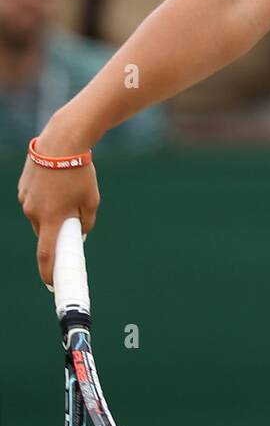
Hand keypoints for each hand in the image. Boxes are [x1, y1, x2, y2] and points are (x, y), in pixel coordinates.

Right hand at [18, 118, 100, 286]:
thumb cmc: (80, 171)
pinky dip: (44, 200)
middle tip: (71, 220)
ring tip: (65, 192)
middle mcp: (33, 212)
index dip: (48, 273)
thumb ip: (87, 222)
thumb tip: (80, 235)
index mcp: (51, 218)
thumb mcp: (91, 199)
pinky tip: (55, 184)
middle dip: (56, 231)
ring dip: (50, 213)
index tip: (52, 283)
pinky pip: (33, 202)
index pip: (46, 255)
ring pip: (39, 216)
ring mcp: (25, 199)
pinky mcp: (22, 188)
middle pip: (44, 233)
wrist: (62, 141)